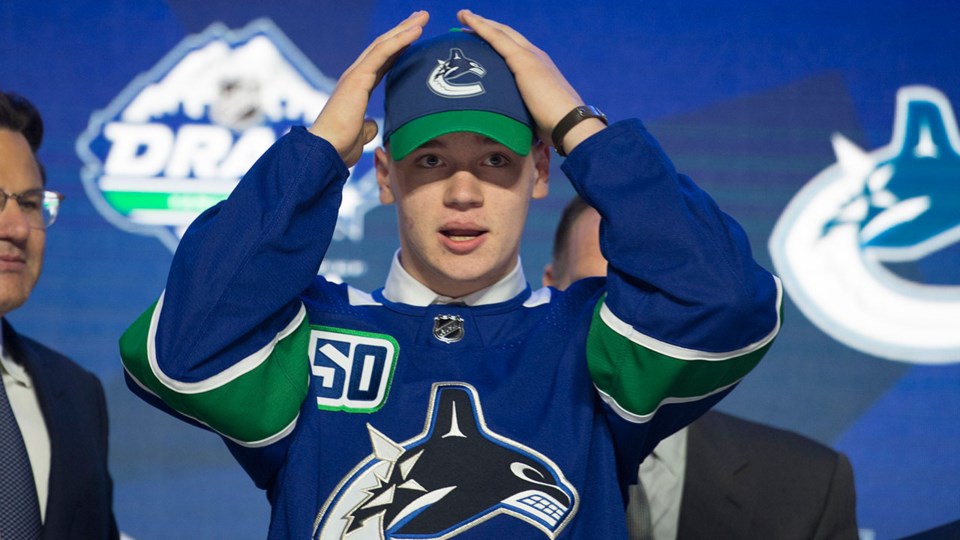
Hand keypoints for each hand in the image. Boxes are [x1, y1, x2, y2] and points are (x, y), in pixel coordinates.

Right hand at [309, 11, 429, 165]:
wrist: (326, 150)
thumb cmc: (340, 147)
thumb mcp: (360, 135)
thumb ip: (367, 126)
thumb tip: (373, 125)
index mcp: (358, 87)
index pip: (382, 61)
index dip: (399, 48)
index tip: (414, 37)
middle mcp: (356, 76)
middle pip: (383, 47)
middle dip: (403, 31)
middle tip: (421, 18)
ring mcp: (356, 74)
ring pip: (384, 43)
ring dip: (405, 28)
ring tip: (422, 17)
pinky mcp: (358, 77)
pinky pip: (382, 52)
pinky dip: (401, 39)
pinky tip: (416, 29)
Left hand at [457, 9, 605, 154]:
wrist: (569, 123)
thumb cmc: (554, 127)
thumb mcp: (534, 116)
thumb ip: (522, 113)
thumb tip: (513, 129)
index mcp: (539, 69)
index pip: (515, 49)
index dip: (498, 40)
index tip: (481, 38)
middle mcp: (536, 57)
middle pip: (507, 35)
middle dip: (487, 26)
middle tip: (466, 19)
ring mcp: (530, 56)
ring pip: (500, 32)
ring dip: (480, 22)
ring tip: (463, 16)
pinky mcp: (522, 60)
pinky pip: (496, 38)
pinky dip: (481, 27)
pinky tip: (468, 20)